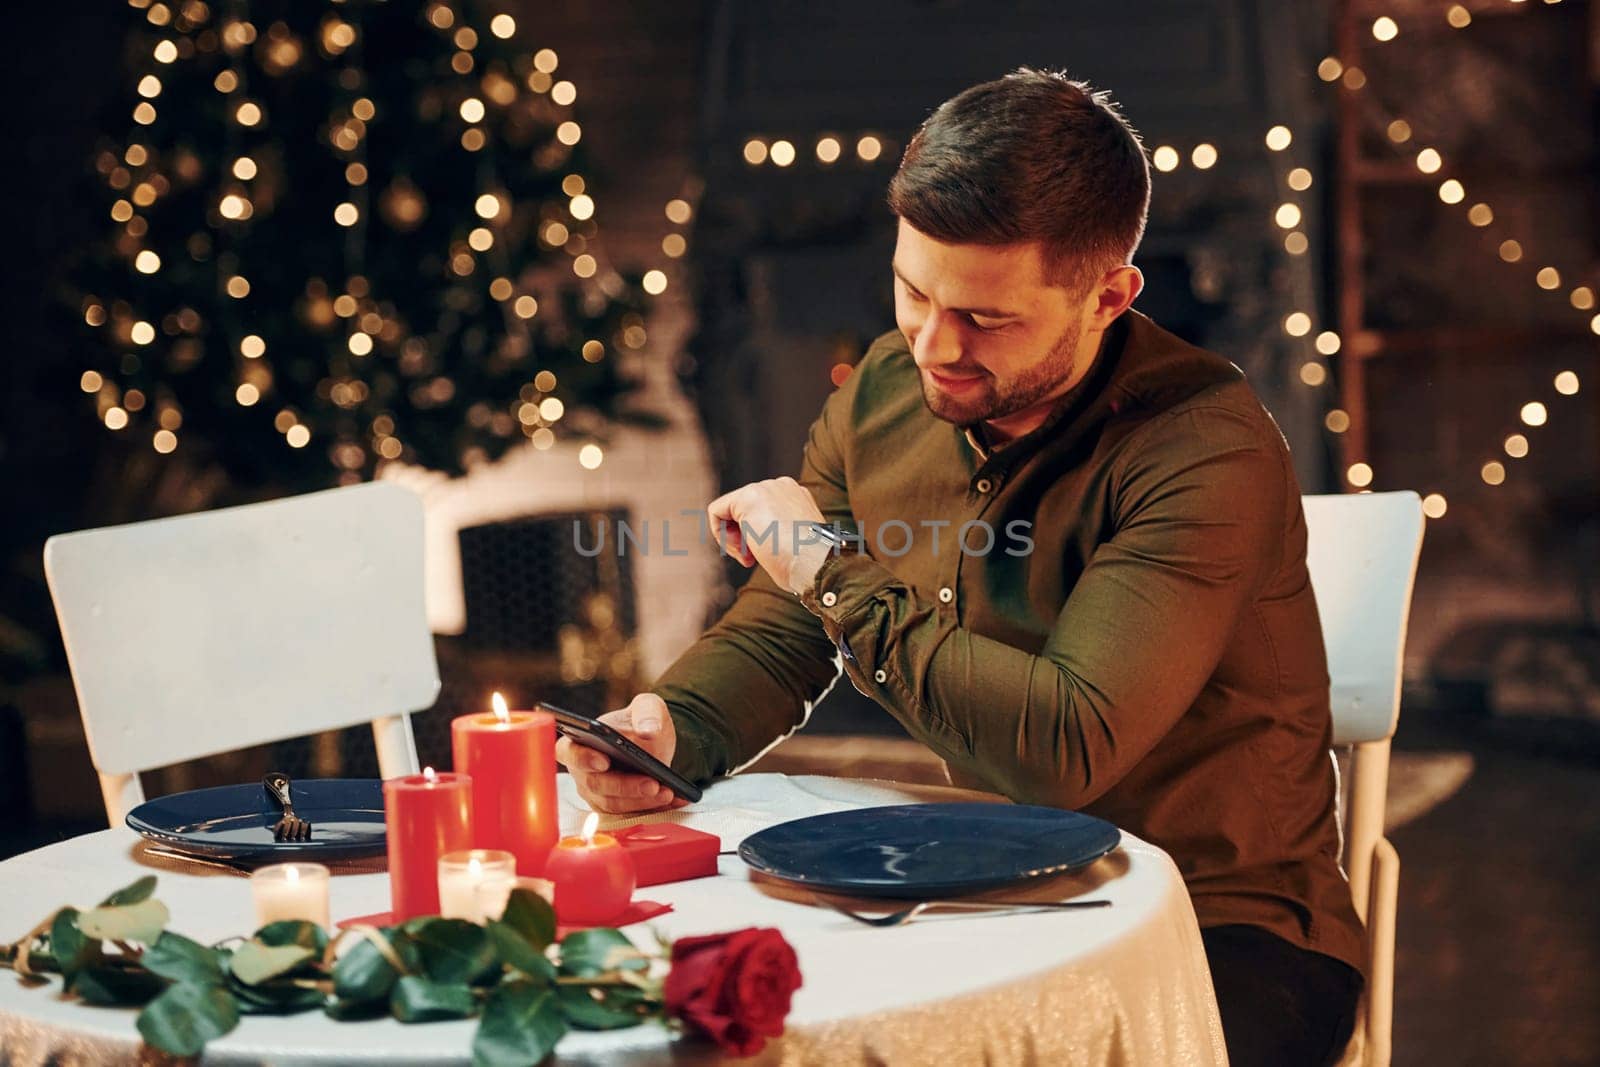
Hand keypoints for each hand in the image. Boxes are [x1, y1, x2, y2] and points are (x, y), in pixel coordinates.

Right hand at [555, 693, 690, 813]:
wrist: (654, 741)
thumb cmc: (641, 721)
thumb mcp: (648, 707)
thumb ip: (647, 713)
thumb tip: (648, 730)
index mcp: (579, 741)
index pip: (568, 752)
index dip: (583, 759)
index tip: (604, 761)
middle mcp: (583, 770)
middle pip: (596, 784)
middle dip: (626, 786)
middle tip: (652, 783)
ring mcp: (596, 791)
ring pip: (614, 803)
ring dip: (642, 800)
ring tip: (667, 792)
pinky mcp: (613, 806)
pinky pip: (630, 812)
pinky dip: (653, 807)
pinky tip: (675, 798)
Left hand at [706, 476, 826, 592]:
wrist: (816, 563)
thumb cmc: (809, 564)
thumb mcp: (797, 543)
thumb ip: (779, 533)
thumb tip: (760, 544)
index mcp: (796, 497)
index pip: (762, 512)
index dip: (758, 537)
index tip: (767, 556)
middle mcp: (782, 486)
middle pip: (744, 510)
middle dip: (744, 538)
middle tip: (754, 559)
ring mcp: (766, 488)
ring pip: (729, 511)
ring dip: (733, 539)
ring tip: (750, 557)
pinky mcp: (747, 497)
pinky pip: (716, 511)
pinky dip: (721, 535)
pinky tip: (740, 550)